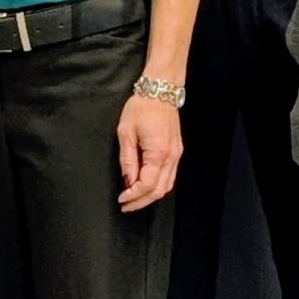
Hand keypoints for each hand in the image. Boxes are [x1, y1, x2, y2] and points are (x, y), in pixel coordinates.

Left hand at [116, 93, 181, 211]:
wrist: (160, 92)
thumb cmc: (141, 108)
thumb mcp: (126, 132)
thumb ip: (127, 159)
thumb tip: (127, 181)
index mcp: (158, 153)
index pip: (147, 184)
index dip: (133, 195)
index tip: (121, 199)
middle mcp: (171, 158)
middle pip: (159, 190)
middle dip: (142, 201)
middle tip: (126, 206)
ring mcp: (177, 155)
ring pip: (167, 186)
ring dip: (150, 196)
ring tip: (134, 200)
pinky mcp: (177, 152)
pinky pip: (170, 176)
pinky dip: (158, 186)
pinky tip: (146, 187)